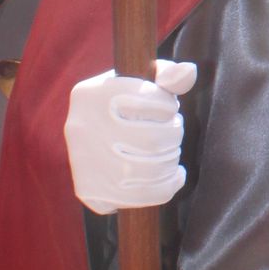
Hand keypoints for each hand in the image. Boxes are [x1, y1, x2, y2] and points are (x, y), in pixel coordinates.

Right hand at [65, 61, 196, 214]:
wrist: (90, 134)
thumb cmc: (125, 101)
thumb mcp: (142, 78)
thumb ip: (168, 74)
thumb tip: (188, 72)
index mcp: (92, 93)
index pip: (149, 99)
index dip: (168, 106)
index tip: (167, 108)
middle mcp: (80, 128)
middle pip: (151, 140)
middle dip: (174, 135)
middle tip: (174, 131)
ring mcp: (82, 163)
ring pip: (149, 170)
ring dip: (172, 160)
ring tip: (171, 151)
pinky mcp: (88, 191)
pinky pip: (141, 197)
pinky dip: (168, 187)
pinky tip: (175, 175)